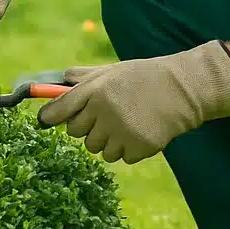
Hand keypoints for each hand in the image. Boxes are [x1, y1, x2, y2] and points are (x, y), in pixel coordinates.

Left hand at [37, 40, 229, 163]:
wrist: (183, 89)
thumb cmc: (145, 77)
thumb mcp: (114, 70)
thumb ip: (85, 76)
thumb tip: (60, 79)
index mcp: (96, 90)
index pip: (58, 110)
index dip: (49, 117)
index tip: (46, 121)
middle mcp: (104, 111)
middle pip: (76, 134)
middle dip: (87, 127)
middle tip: (106, 116)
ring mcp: (121, 132)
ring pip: (98, 150)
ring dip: (108, 141)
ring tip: (128, 122)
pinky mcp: (137, 147)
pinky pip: (120, 158)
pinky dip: (128, 149)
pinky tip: (141, 131)